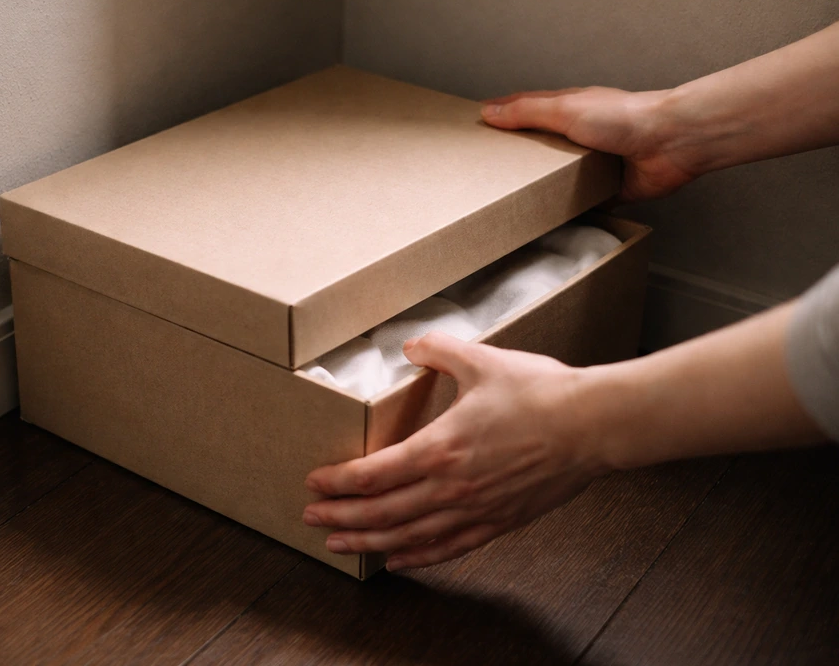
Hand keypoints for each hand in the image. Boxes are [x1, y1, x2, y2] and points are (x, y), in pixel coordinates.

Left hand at [303, 332, 608, 570]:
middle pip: (381, 514)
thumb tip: (411, 345)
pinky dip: (419, 557)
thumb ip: (438, 350)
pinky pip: (449, 548)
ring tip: (340, 545)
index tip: (314, 484)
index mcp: (440, 448)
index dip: (337, 483)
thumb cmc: (540, 393)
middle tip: (311, 519)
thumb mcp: (481, 360)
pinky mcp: (499, 522)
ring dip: (369, 544)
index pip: (372, 475)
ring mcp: (475, 510)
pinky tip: (400, 560)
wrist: (593, 425)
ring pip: (408, 537)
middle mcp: (451, 487)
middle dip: (340, 519)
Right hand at [481, 87, 697, 201]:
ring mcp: (594, 162)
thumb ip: (526, 112)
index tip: (478, 123)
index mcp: (569, 110)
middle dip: (517, 156)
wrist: (670, 144)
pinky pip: (581, 202)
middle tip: (488, 168)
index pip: (527, 109)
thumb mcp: (565, 110)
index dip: (502, 114)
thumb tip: (489, 112)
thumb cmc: (625, 118)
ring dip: (541, 185)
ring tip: (511, 198)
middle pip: (541, 145)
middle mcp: (580, 135)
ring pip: (559, 175)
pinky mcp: (607, 189)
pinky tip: (550, 217)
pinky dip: (566, 209)